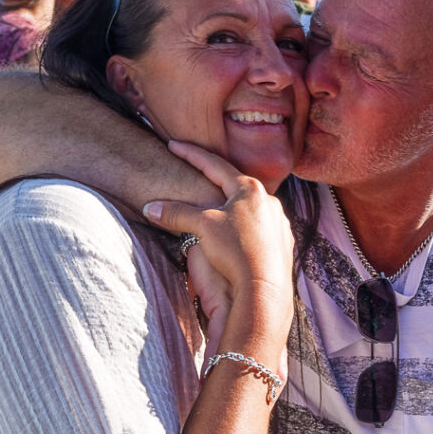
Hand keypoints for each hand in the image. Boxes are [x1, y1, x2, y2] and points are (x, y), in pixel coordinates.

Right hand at [145, 139, 294, 360]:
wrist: (263, 289)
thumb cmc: (235, 251)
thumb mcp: (202, 226)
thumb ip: (176, 213)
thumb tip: (149, 208)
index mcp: (248, 189)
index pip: (214, 164)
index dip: (191, 154)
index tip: (173, 144)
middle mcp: (268, 201)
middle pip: (235, 184)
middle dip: (214, 180)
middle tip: (197, 173)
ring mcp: (278, 222)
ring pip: (250, 207)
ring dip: (232, 205)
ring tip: (217, 207)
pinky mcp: (283, 243)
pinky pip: (260, 227)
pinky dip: (245, 226)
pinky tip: (238, 234)